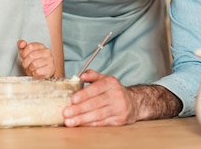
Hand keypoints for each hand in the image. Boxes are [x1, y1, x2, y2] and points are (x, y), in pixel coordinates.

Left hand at [16, 40, 54, 78]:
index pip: (30, 46)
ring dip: (30, 68)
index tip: (23, 57)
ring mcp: (50, 60)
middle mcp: (47, 51)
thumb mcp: (25, 52)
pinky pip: (38, 72)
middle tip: (27, 65)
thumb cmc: (33, 61)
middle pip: (31, 56)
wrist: (41, 73)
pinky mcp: (51, 69)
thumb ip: (21, 45)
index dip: (24, 54)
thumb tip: (22, 43)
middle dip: (26, 62)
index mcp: (41, 46)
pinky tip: (36, 72)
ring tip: (31, 69)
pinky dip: (34, 73)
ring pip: (34, 64)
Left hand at [62, 70, 182, 126]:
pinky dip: (91, 124)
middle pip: (95, 104)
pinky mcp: (120, 120)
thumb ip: (92, 75)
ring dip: (82, 119)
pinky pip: (103, 123)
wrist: (134, 102)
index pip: (96, 88)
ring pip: (98, 115)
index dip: (84, 94)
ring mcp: (120, 108)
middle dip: (79, 109)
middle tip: (66, 113)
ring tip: (70, 121)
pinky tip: (81, 125)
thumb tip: (81, 75)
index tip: (72, 99)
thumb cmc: (113, 90)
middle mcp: (117, 95)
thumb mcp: (104, 79)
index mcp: (111, 83)